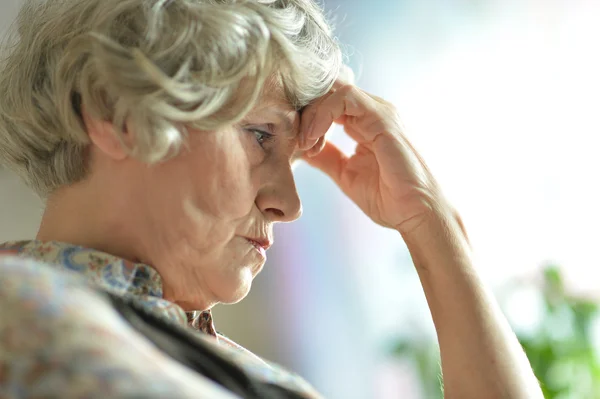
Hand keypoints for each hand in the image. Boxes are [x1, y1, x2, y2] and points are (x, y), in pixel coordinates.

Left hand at [299, 81, 450, 233]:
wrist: (415, 214)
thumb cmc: (388, 198)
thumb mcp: (345, 174)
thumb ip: (326, 157)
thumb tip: (300, 148)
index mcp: (363, 123)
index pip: (326, 102)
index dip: (305, 117)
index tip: (296, 146)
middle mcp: (371, 112)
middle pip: (327, 91)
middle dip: (305, 112)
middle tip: (297, 143)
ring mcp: (379, 112)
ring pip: (333, 90)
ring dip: (311, 114)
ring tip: (306, 143)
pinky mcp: (383, 117)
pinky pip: (346, 97)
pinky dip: (323, 113)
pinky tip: (315, 137)